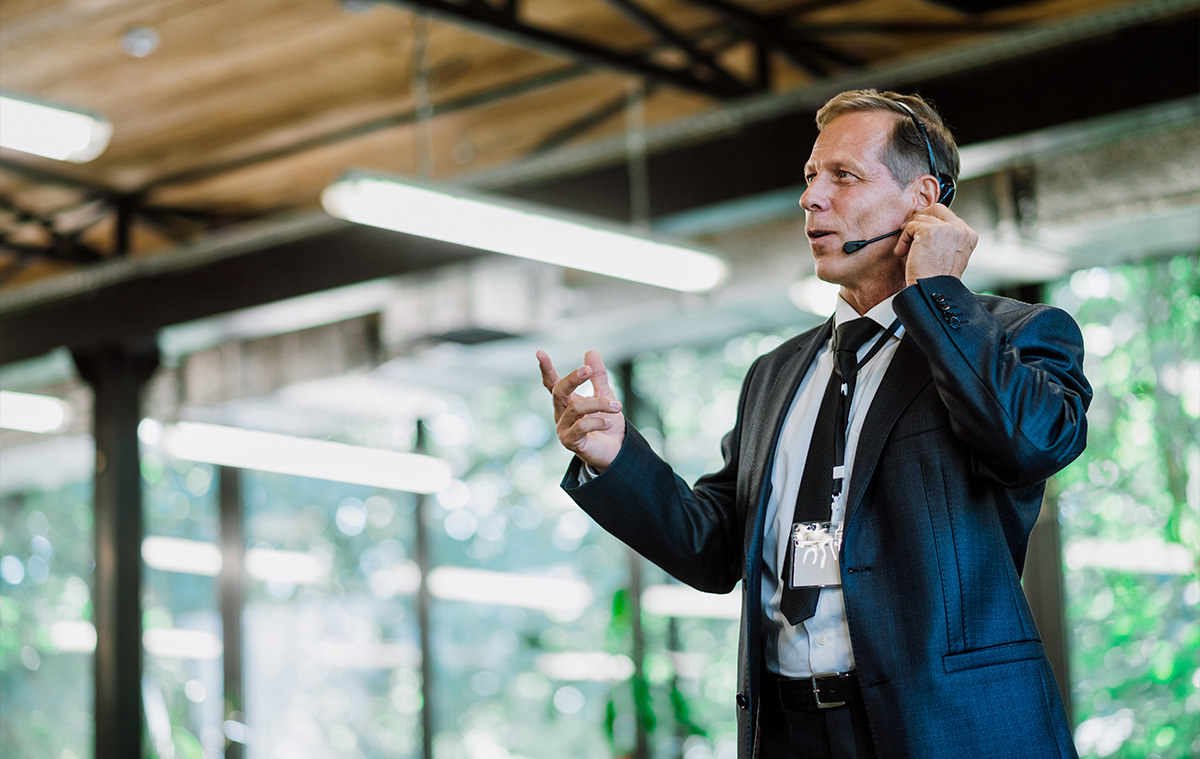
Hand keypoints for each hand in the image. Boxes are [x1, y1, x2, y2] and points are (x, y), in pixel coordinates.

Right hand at [537, 349, 625, 471]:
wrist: (616, 451)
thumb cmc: (607, 423)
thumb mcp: (605, 395)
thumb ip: (598, 376)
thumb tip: (590, 352)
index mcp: (567, 401)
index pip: (552, 383)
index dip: (546, 369)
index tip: (540, 352)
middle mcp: (561, 414)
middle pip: (559, 391)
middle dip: (573, 378)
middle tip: (588, 370)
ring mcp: (564, 428)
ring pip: (575, 408)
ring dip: (599, 404)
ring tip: (617, 406)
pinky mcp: (571, 442)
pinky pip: (581, 426)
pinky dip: (597, 421)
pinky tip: (609, 422)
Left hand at [894, 203, 977, 286]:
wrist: (933, 290)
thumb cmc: (937, 279)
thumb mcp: (949, 255)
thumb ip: (945, 238)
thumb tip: (924, 224)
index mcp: (969, 235)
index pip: (948, 217)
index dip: (931, 222)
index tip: (919, 233)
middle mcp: (961, 229)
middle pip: (936, 209)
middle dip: (920, 218)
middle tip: (908, 232)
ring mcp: (947, 228)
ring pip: (920, 218)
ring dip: (909, 234)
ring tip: (906, 251)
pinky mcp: (929, 231)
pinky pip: (910, 227)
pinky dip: (903, 240)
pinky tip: (903, 253)